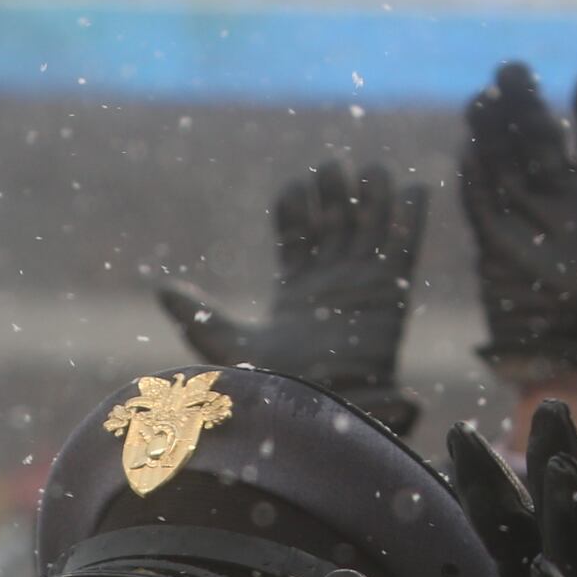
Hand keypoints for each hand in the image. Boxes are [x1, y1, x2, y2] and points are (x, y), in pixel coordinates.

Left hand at [148, 162, 428, 432]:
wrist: (318, 409)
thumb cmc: (272, 385)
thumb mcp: (225, 342)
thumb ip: (196, 314)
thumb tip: (160, 290)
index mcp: (296, 288)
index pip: (298, 233)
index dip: (297, 205)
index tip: (295, 186)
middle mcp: (333, 282)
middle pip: (337, 221)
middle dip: (336, 191)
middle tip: (332, 167)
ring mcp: (364, 285)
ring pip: (371, 228)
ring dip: (374, 197)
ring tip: (372, 170)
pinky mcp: (392, 294)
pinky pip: (405, 249)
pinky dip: (412, 219)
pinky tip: (416, 187)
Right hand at [459, 63, 576, 381]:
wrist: (567, 353)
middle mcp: (560, 201)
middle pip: (540, 139)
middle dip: (527, 104)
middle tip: (513, 67)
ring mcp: (524, 218)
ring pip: (505, 161)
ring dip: (494, 130)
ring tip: (485, 95)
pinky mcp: (493, 241)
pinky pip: (479, 200)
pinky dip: (473, 173)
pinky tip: (468, 143)